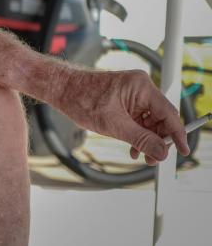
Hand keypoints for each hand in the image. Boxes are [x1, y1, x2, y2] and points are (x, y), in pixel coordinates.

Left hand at [53, 67, 188, 164]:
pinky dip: (138, 134)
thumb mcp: (114, 125)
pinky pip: (140, 119)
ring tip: (139, 155)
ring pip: (151, 121)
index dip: (177, 134)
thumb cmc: (81, 99)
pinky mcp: (126, 100)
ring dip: (147, 139)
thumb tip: (162, 152)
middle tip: (153, 158)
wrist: (61, 90)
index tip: (183, 151)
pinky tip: (133, 147)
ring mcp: (133, 94)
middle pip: (162, 119)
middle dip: (158, 140)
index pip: (169, 113)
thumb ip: (141, 139)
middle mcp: (141, 88)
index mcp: (141, 86)